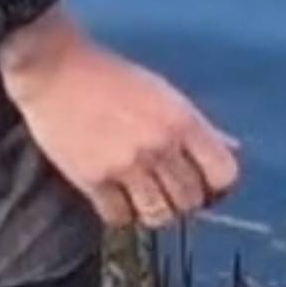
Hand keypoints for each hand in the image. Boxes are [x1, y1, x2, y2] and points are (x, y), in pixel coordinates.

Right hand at [0, 8, 240, 231]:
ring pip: (159, 216)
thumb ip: (198, 127)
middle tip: (168, 190)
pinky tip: (117, 198)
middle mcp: (159, 146)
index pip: (224, 175)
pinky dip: (122, 214)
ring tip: (143, 198)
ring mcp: (125, 165)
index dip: (217, 186)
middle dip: (183, 200)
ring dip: (155, 211)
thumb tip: (231, 149)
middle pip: (191, 201)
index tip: (204, 185)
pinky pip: (120, 218)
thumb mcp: (164, 93)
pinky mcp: (92, 179)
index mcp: (182, 121)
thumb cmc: (110, 76)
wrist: (54, 68)